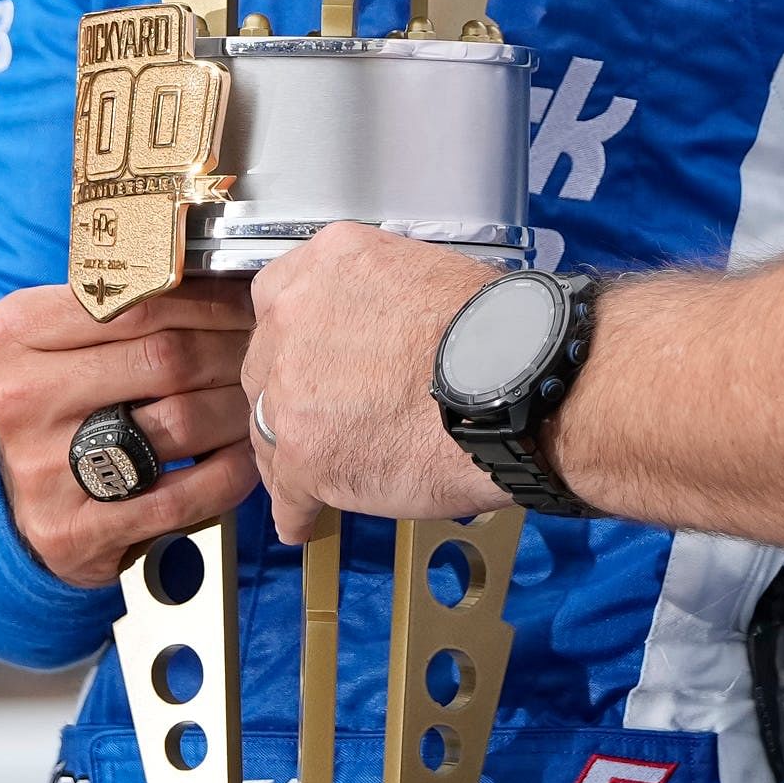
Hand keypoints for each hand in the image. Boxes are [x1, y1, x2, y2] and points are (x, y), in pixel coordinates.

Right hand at [0, 279, 258, 587]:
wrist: (11, 502)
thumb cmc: (56, 406)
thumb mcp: (61, 341)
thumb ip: (123, 306)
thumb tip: (224, 277)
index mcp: (15, 334)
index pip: (139, 303)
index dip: (209, 302)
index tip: (247, 304)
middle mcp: (20, 398)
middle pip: (166, 359)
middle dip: (233, 352)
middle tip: (267, 352)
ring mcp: (43, 468)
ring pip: (179, 423)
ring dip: (237, 410)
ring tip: (261, 401)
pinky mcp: (73, 530)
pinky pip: (179, 496)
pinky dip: (227, 475)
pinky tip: (246, 460)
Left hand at [241, 225, 508, 522]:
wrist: (517, 386)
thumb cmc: (498, 333)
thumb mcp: (425, 273)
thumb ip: (375, 300)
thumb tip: (375, 335)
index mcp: (326, 264)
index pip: (275, 300)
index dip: (294, 339)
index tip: (306, 359)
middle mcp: (293, 319)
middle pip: (266, 368)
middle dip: (289, 396)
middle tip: (320, 419)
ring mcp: (291, 390)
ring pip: (269, 432)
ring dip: (291, 454)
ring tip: (315, 477)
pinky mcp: (304, 456)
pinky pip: (288, 492)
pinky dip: (300, 509)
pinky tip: (308, 518)